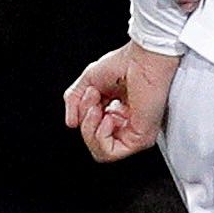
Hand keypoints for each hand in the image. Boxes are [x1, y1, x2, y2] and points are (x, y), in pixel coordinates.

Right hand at [65, 40, 179, 161]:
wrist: (142, 59)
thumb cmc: (125, 63)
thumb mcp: (87, 83)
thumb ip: (74, 103)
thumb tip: (71, 124)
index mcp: (118, 113)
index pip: (92, 130)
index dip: (83, 113)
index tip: (90, 92)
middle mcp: (127, 125)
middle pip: (94, 144)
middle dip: (84, 121)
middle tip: (93, 99)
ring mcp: (134, 133)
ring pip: (100, 152)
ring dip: (89, 128)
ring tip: (97, 107)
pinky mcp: (141, 138)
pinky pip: (110, 153)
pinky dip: (100, 136)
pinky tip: (107, 117)